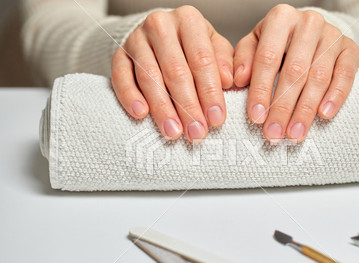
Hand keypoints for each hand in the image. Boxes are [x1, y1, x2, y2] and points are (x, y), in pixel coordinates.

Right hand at [111, 6, 233, 141]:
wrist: (157, 35)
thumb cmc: (191, 46)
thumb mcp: (214, 47)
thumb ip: (224, 62)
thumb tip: (227, 80)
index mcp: (188, 21)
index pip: (201, 60)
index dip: (210, 92)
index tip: (216, 119)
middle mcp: (160, 25)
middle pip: (175, 71)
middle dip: (188, 106)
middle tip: (196, 132)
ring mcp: (136, 39)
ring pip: (149, 77)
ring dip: (162, 108)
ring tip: (173, 131)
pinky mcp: (118, 55)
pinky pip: (121, 77)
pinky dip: (130, 96)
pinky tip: (141, 114)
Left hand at [233, 4, 358, 141]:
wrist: (310, 32)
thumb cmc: (277, 43)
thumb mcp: (254, 45)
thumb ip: (243, 60)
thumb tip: (238, 79)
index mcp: (280, 18)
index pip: (268, 58)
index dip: (261, 90)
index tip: (256, 117)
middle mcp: (309, 23)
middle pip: (294, 71)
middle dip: (283, 107)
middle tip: (274, 133)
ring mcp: (332, 35)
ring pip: (319, 76)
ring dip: (306, 109)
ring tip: (294, 134)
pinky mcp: (350, 49)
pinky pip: (346, 75)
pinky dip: (336, 96)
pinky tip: (324, 115)